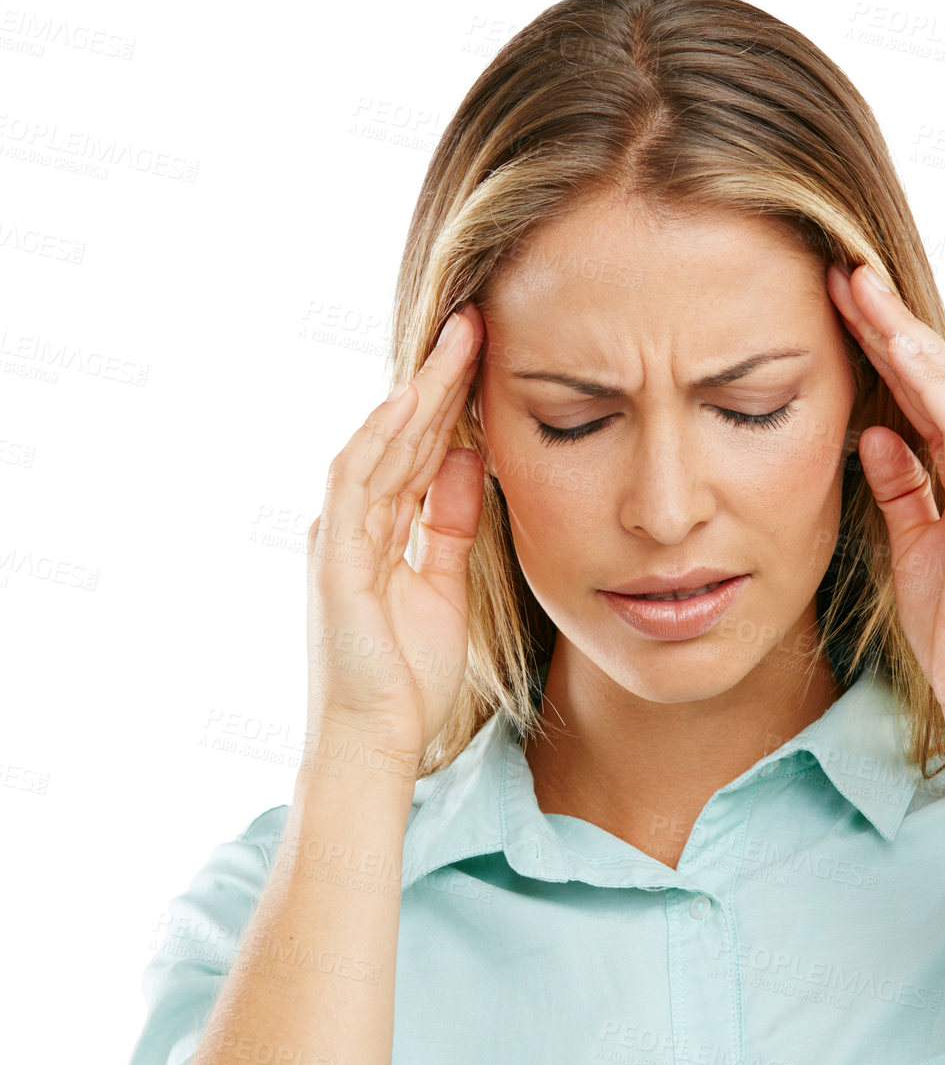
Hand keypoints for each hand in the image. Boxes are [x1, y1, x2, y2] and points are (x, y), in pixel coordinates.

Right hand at [305, 302, 485, 762]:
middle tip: (475, 323)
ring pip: (379, 446)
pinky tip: (413, 403)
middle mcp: (354, 525)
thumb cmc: (409, 677)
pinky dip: (381, 441)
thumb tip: (475, 461)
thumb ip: (453, 523)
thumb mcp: (444, 584)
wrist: (376, 741)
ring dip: (417, 393)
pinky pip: (357, 485)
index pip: (419, 452)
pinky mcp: (336, 561)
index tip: (488, 356)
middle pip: (401, 437)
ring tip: (455, 343)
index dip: (451, 402)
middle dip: (438, 380)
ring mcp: (340, 539)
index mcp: (381, 532)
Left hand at [826, 262, 944, 725]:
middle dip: (889, 319)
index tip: (839, 304)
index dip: (884, 344)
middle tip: (842, 269)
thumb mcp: (916, 543)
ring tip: (858, 284)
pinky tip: (894, 341)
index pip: (926, 392)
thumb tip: (874, 433)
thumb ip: (903, 486)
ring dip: (903, 330)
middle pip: (938, 372)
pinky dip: (928, 378)